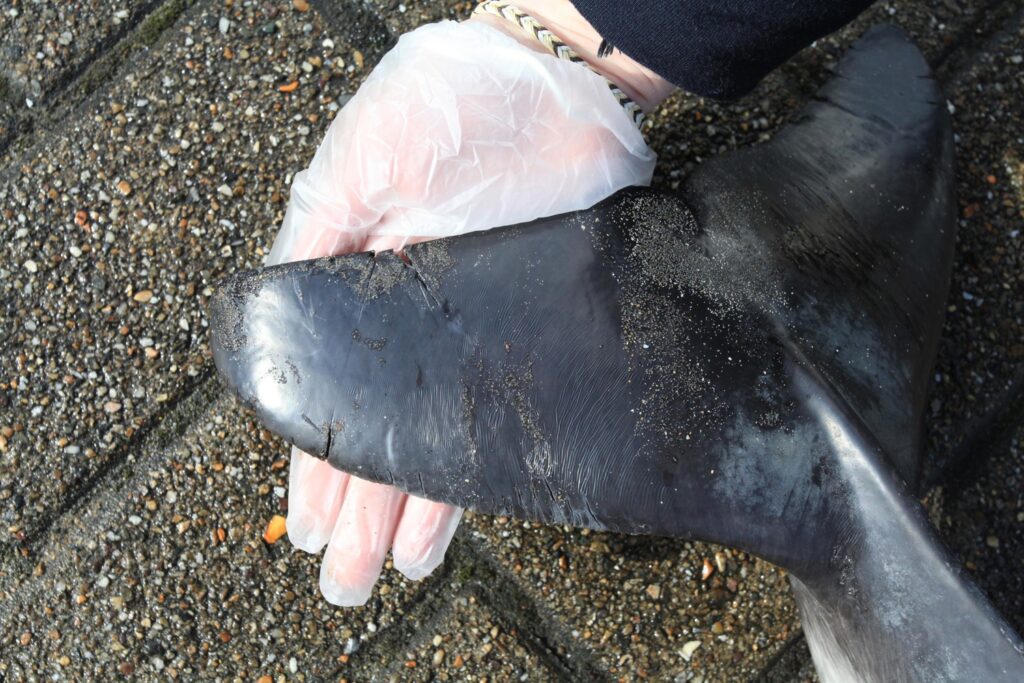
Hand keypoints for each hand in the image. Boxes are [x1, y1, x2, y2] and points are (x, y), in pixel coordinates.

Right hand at [269, 4, 660, 605]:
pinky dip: (477, 473)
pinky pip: (500, 416)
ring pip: (437, 438)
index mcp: (361, 287)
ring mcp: (478, 335)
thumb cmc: (448, 105)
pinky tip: (457, 524)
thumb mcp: (359, 164)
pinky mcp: (534, 334)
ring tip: (393, 572)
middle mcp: (418, 325)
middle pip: (381, 431)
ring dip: (412, 510)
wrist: (557, 86)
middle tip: (346, 580)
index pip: (330, 392)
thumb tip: (271, 320)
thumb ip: (313, 241)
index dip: (318, 462)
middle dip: (363, 508)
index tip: (309, 524)